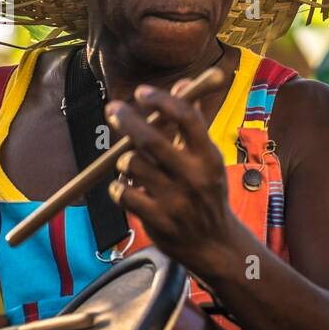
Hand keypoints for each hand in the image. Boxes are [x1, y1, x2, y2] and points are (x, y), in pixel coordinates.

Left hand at [105, 83, 236, 272]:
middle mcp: (194, 177)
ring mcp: (175, 200)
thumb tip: (186, 84)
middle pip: (151, 139)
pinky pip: (123, 192)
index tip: (143, 92)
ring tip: (132, 166)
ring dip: (124, 161)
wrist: (214, 245)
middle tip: (113, 109)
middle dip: (127, 120)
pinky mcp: (157, 220)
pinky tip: (127, 189)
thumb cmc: (207, 194)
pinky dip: (119, 187)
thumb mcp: (209, 160)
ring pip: (132, 164)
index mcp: (209, 158)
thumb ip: (193, 123)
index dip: (163, 100)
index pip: (187, 119)